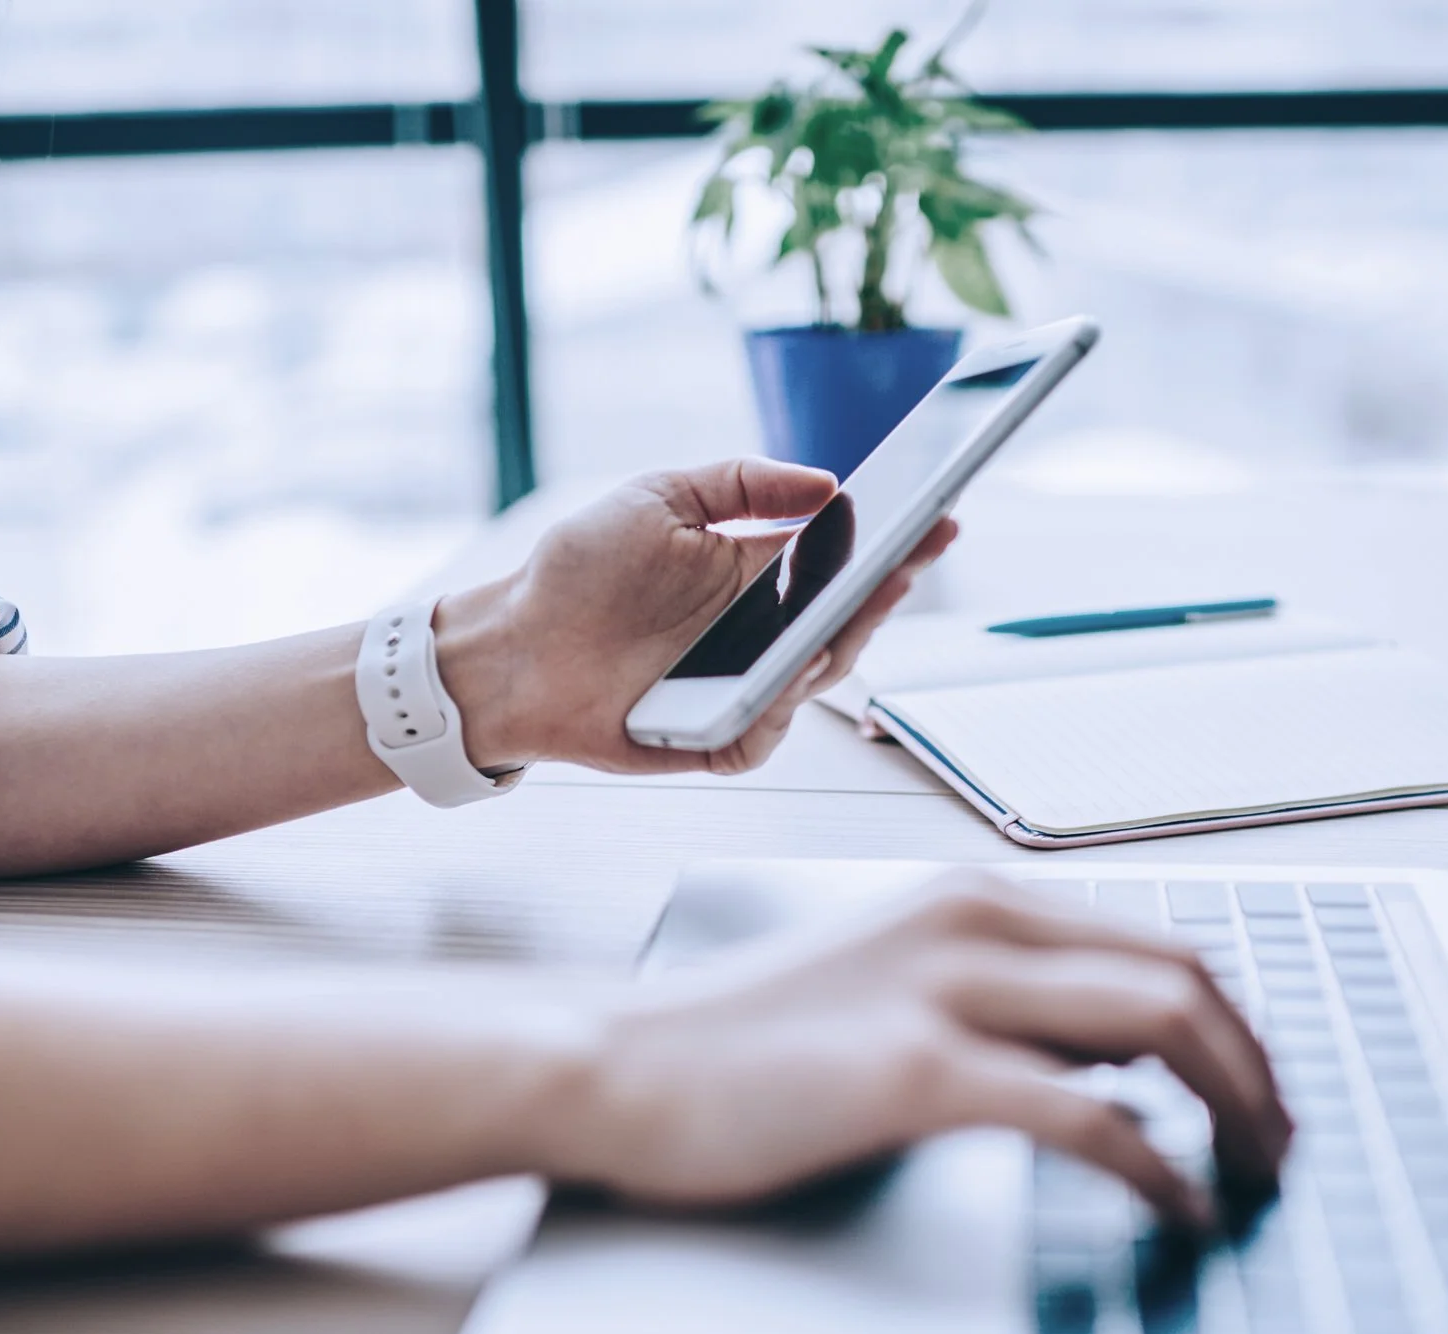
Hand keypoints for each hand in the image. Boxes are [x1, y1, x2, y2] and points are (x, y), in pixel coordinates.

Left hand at [433, 458, 958, 775]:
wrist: (512, 645)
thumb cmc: (579, 571)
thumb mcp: (660, 498)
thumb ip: (743, 483)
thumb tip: (826, 483)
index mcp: (758, 572)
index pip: (845, 558)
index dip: (895, 541)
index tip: (936, 513)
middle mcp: (761, 633)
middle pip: (847, 619)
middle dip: (886, 589)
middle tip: (910, 559)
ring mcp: (743, 687)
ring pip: (817, 677)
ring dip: (840, 643)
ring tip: (858, 604)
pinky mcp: (716, 737)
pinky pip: (765, 733)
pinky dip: (780, 710)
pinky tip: (788, 678)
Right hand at [543, 873, 1292, 1225]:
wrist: (617, 1065)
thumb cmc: (740, 1044)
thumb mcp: (890, 986)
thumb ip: (997, 1002)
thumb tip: (1114, 1058)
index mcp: (973, 899)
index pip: (1156, 941)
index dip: (1235, 1022)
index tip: (1262, 1091)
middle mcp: (975, 921)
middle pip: (1184, 974)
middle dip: (1260, 1064)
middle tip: (1283, 1144)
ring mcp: (947, 989)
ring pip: (1161, 1023)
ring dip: (1237, 1106)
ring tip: (1255, 1177)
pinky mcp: (916, 1070)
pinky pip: (1087, 1114)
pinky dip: (1158, 1165)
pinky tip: (1177, 1207)